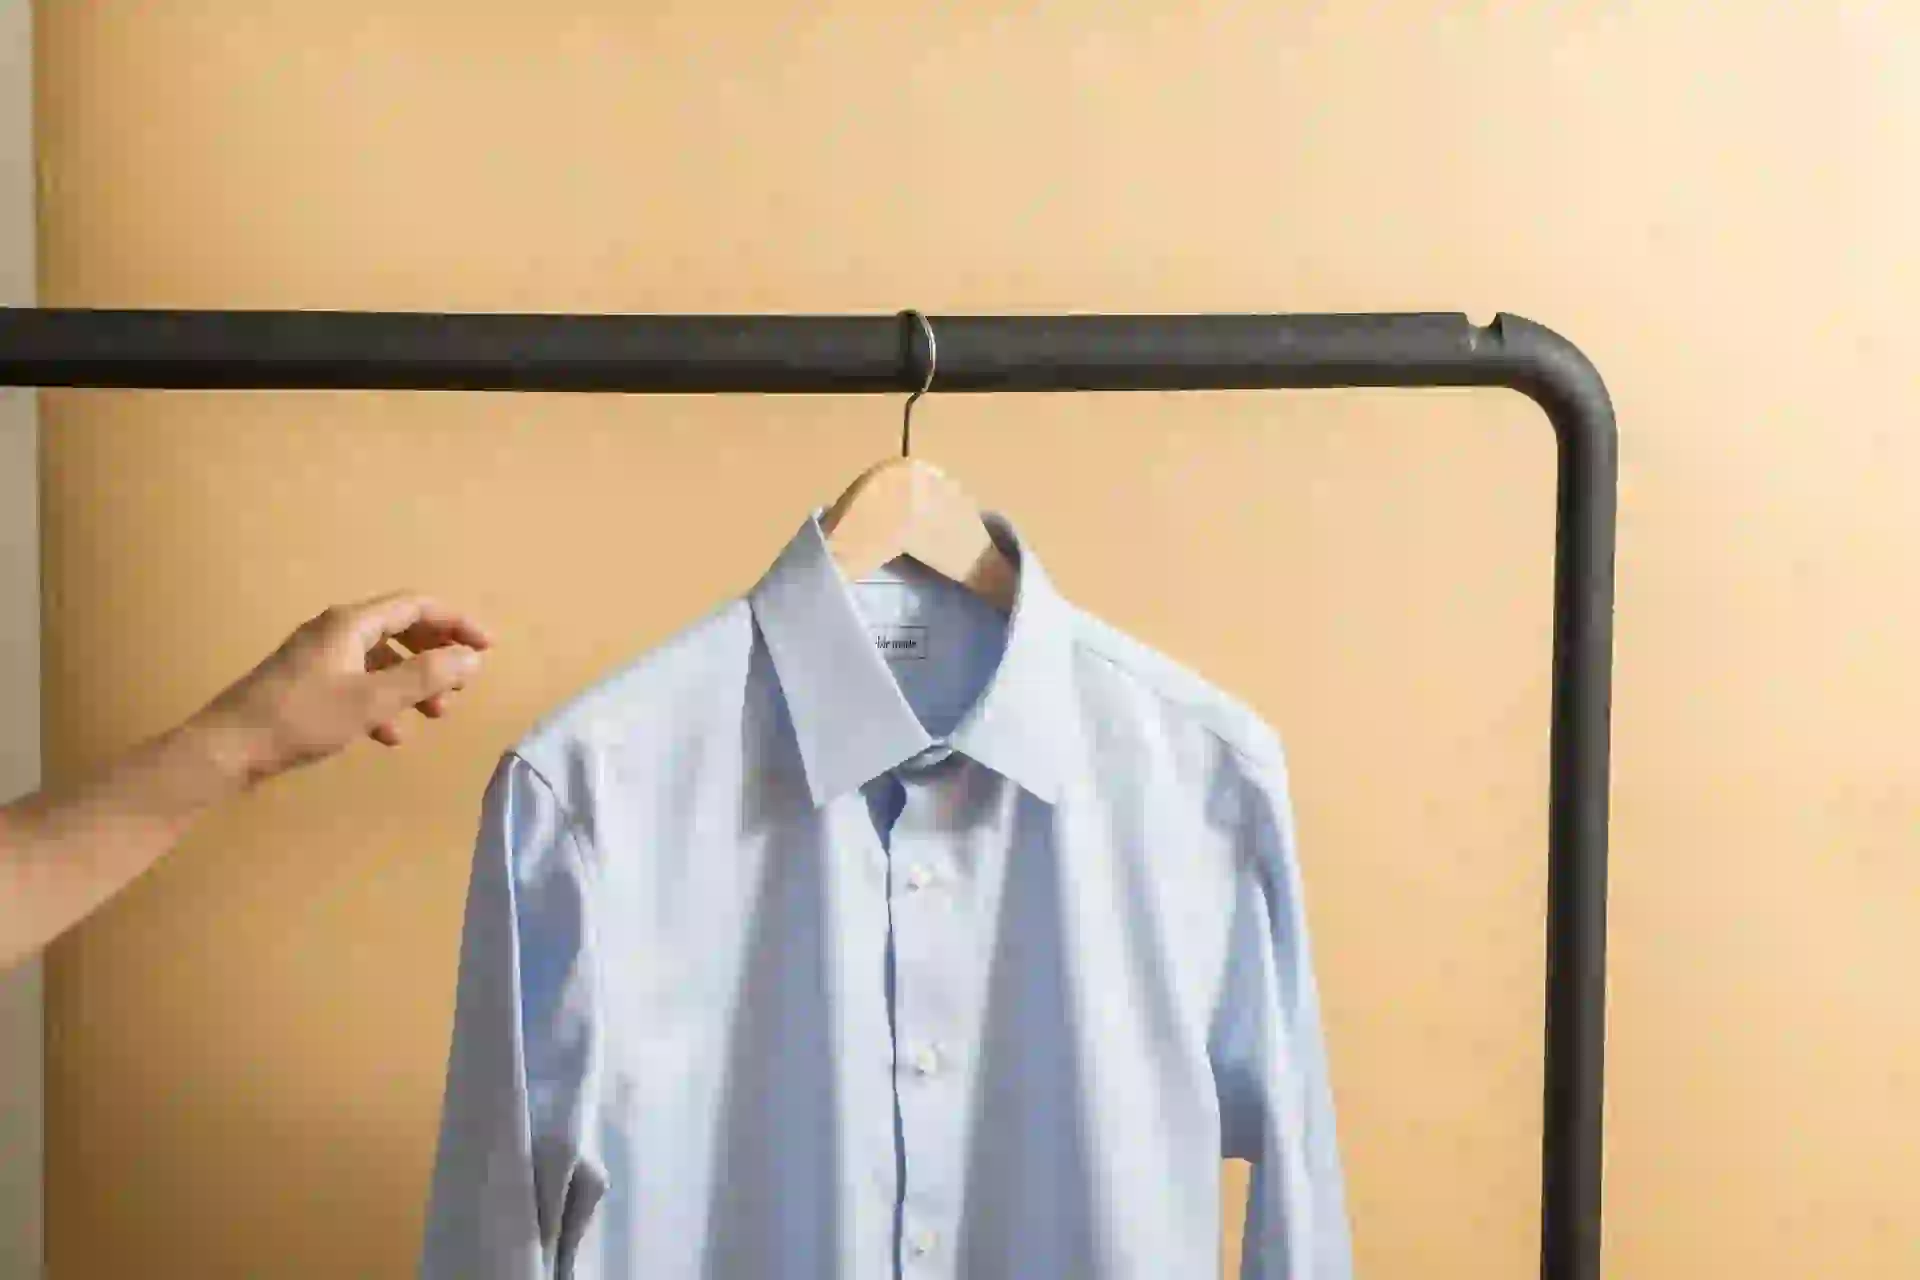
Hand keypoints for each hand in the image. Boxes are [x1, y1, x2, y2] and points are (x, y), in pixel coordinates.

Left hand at [194, 592, 492, 784]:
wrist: (226, 749)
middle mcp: (335, 631)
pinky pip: (359, 682)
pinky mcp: (306, 684)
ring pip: (381, 660)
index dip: (456, 623)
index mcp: (351, 623)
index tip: (487, 648)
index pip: (416, 606)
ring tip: (435, 715)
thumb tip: (470, 658)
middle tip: (461, 686)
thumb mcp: (371, 700)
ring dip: (413, 684)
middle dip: (436, 656)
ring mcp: (318, 657)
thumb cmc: (300, 718)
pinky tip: (389, 735)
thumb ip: (424, 677)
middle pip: (400, 630)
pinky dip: (383, 702)